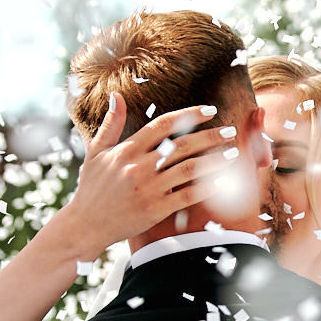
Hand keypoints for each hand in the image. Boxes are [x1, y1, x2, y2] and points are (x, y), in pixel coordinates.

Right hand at [38, 96, 241, 265]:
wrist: (86, 226)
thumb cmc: (91, 188)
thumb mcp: (96, 152)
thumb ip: (111, 124)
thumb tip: (116, 95)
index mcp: (127, 150)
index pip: (163, 125)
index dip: (189, 115)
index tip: (209, 110)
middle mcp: (139, 167)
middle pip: (183, 145)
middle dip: (211, 136)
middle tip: (231, 130)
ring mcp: (149, 189)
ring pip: (190, 169)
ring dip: (215, 160)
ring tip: (234, 154)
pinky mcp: (156, 210)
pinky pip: (188, 195)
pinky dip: (207, 188)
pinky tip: (223, 182)